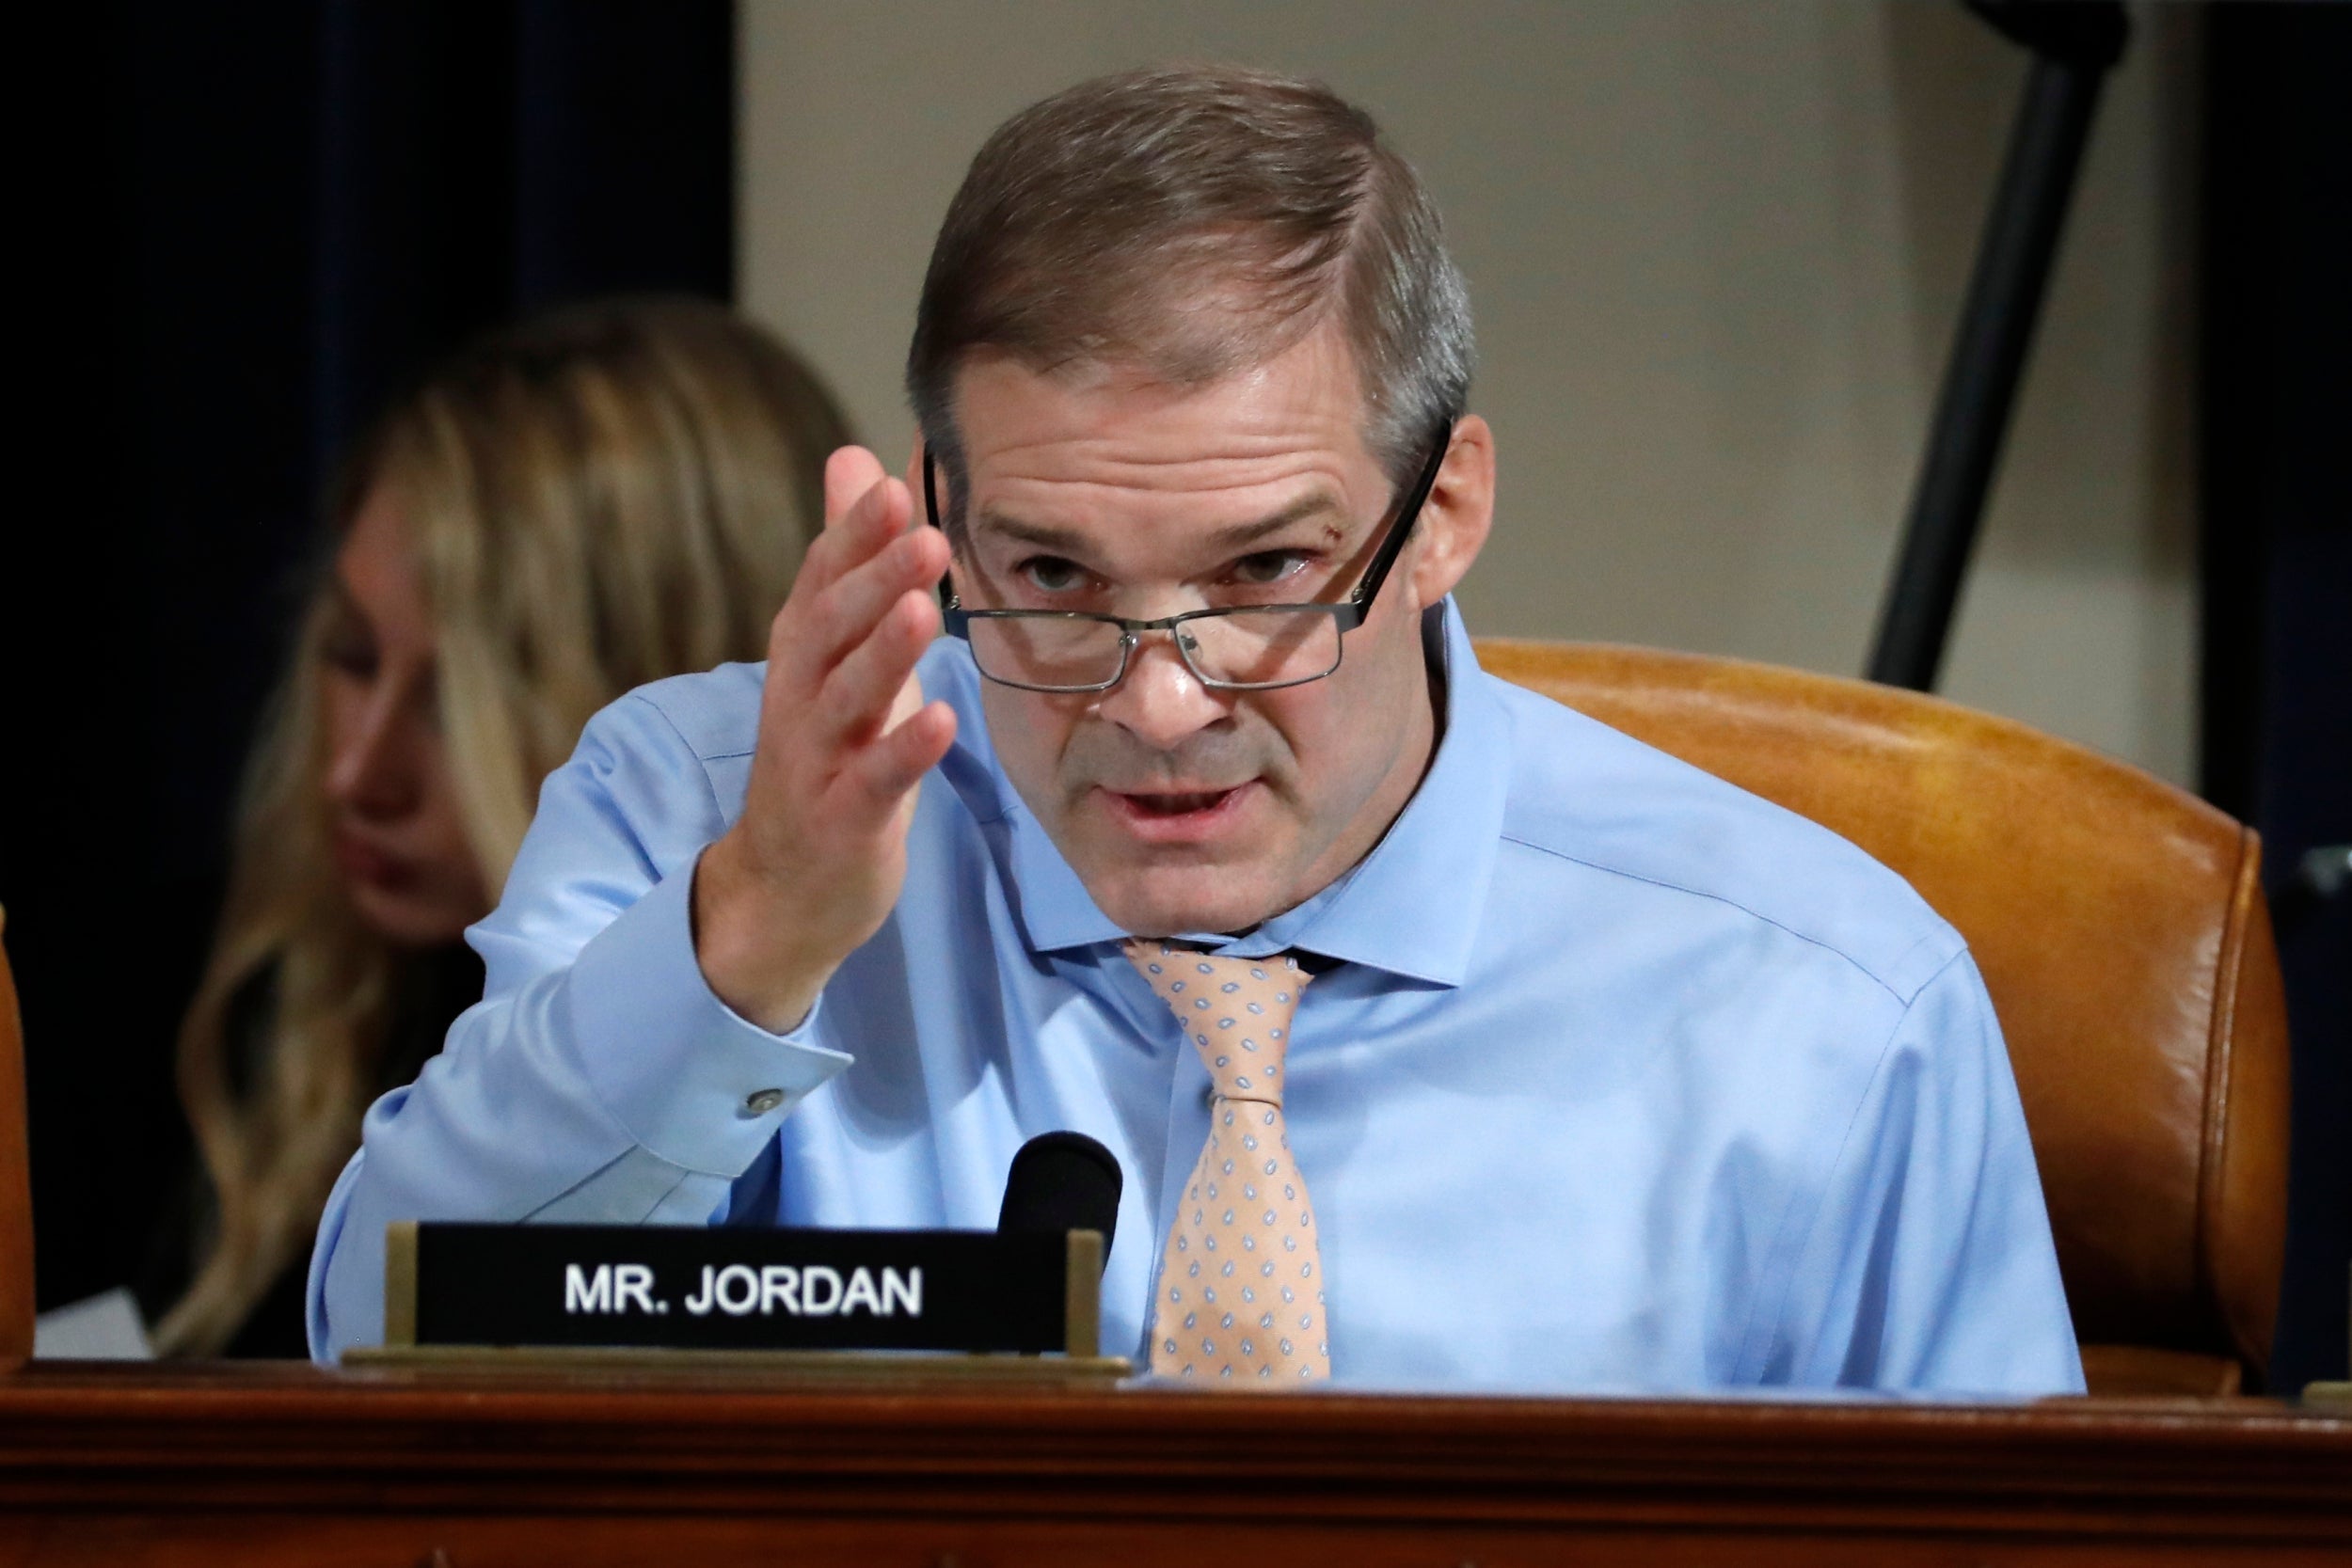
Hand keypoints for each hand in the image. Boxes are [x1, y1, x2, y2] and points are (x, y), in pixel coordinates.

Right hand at [692, 446, 955, 1030]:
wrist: (783, 887)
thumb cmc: (826, 754)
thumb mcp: (837, 652)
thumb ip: (847, 560)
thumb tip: (853, 460)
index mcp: (803, 655)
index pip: (821, 582)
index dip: (852, 537)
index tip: (892, 486)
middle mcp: (800, 699)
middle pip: (830, 630)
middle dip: (873, 580)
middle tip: (923, 532)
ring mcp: (816, 762)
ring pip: (846, 699)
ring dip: (885, 654)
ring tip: (927, 609)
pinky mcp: (842, 820)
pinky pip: (874, 780)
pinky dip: (905, 750)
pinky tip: (943, 720)